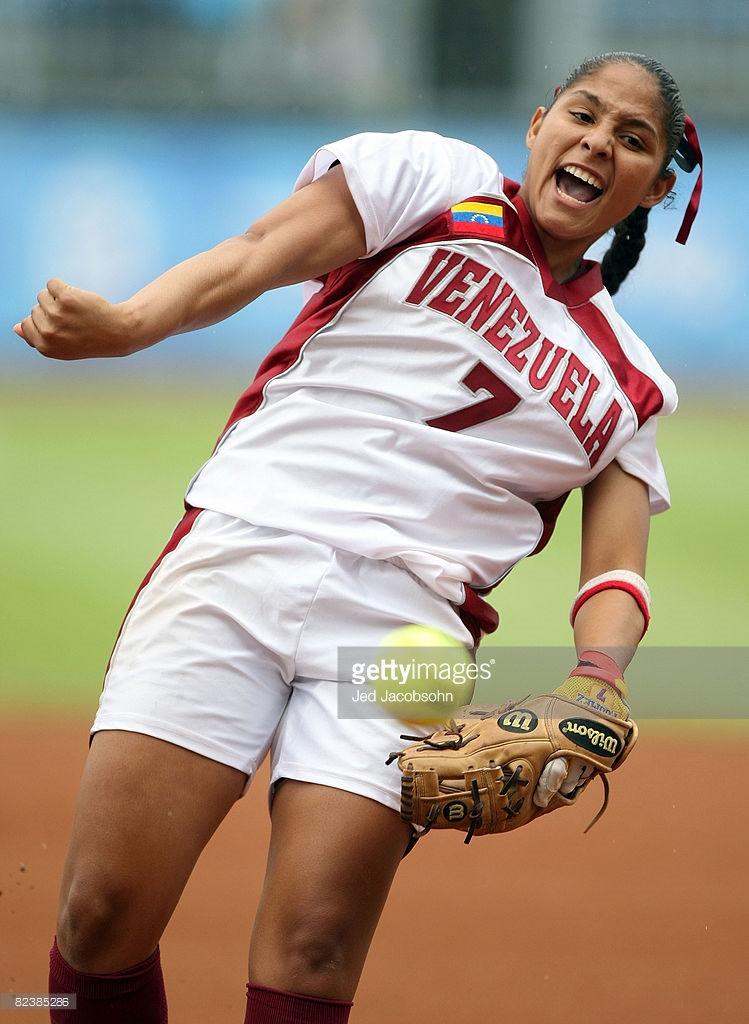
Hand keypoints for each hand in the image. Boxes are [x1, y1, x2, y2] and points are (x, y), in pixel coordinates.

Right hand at [13, 278, 138, 359]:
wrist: (118, 332)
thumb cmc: (90, 340)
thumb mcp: (62, 348)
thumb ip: (37, 339)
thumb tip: (16, 327)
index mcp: (44, 346)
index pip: (26, 323)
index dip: (44, 322)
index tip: (63, 328)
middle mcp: (48, 331)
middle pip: (35, 308)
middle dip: (52, 311)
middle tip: (74, 322)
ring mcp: (56, 314)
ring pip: (43, 295)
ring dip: (58, 299)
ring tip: (77, 311)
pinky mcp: (66, 297)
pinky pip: (52, 283)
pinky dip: (62, 287)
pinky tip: (78, 299)